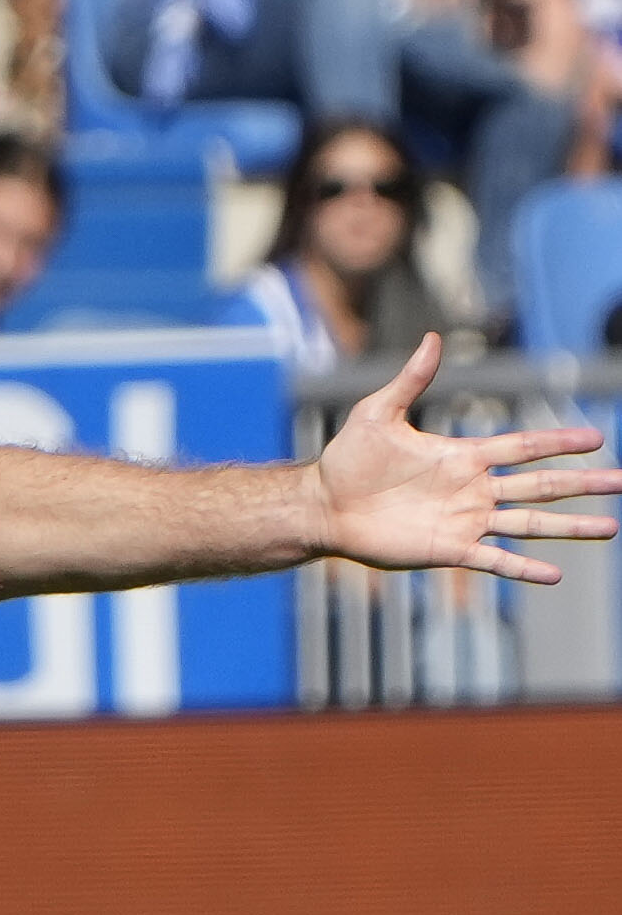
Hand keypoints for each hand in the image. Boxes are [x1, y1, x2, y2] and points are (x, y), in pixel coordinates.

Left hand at [309, 337, 621, 585]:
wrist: (322, 505)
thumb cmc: (347, 459)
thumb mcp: (377, 414)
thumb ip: (410, 380)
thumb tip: (432, 339)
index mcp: (464, 456)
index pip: (524, 447)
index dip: (559, 442)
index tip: (597, 439)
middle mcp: (474, 490)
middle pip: (540, 486)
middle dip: (582, 484)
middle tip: (621, 481)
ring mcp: (464, 521)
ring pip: (529, 523)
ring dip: (569, 526)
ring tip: (610, 527)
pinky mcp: (447, 550)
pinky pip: (494, 560)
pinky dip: (523, 567)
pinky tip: (554, 575)